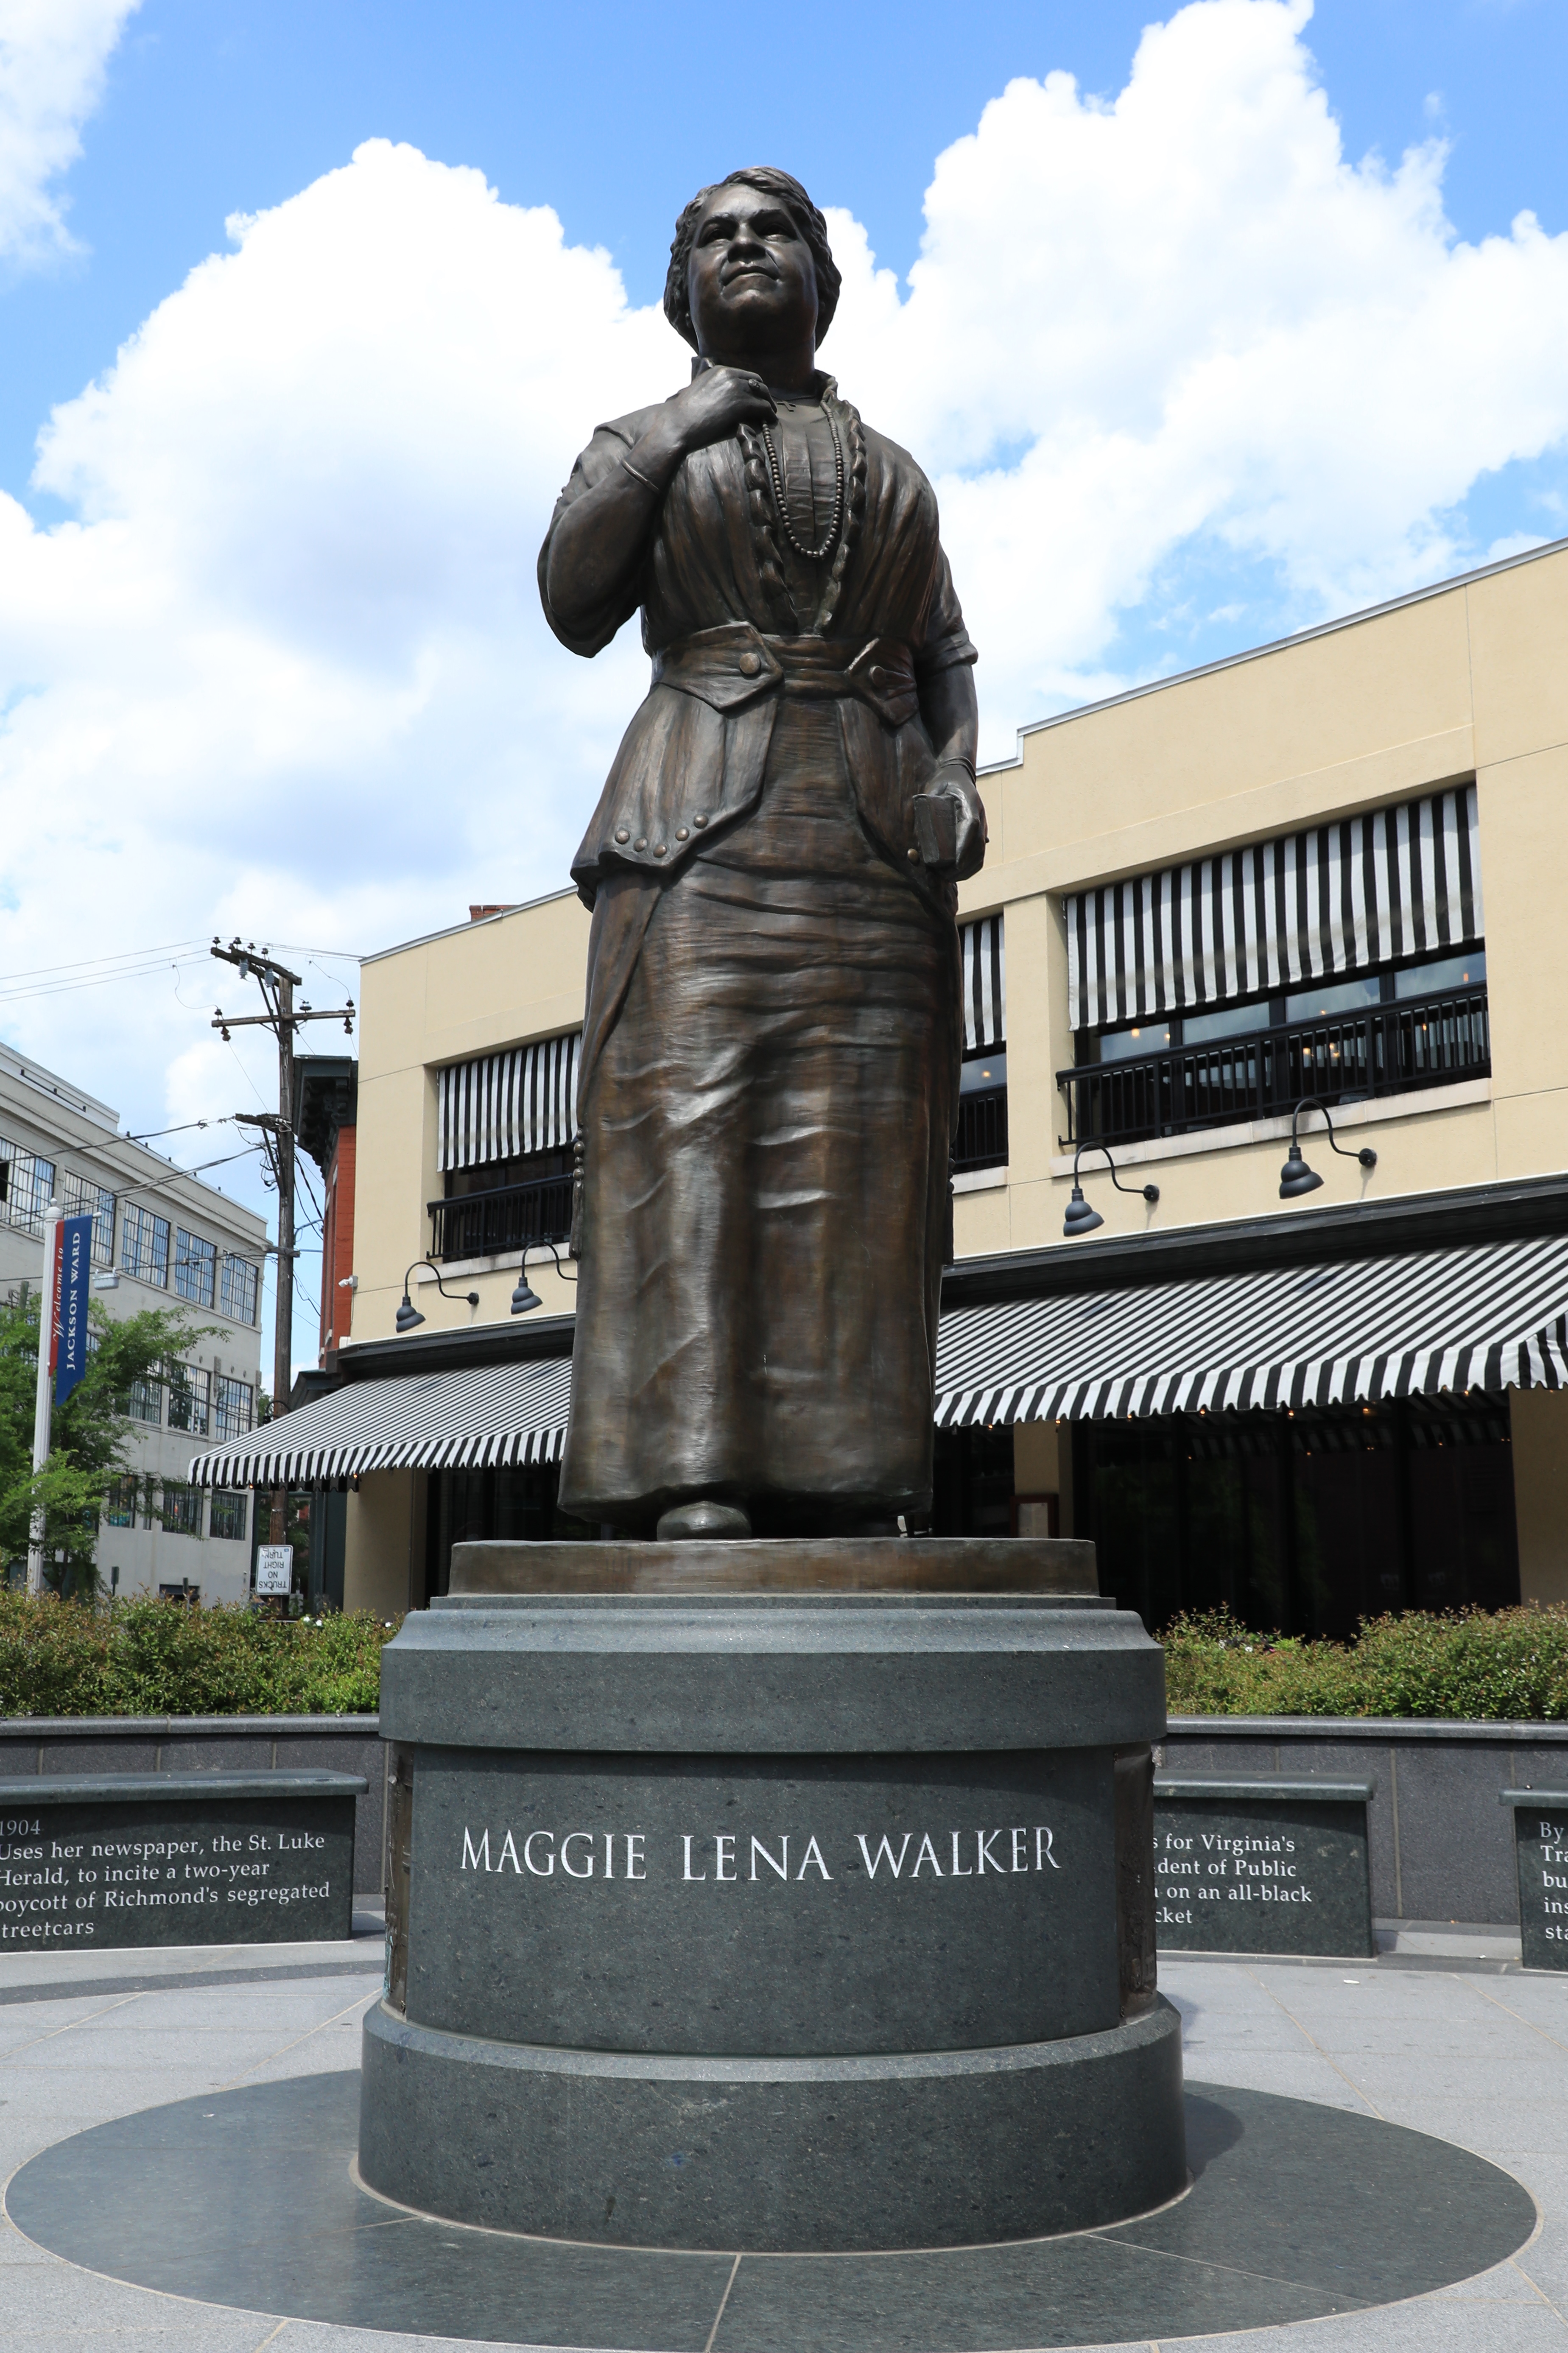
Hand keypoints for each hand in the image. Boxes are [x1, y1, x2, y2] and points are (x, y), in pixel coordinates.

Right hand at [636, 368, 776, 478]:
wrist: (678, 423)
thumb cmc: (684, 413)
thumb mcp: (699, 390)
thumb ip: (712, 388)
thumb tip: (719, 397)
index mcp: (720, 370)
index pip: (746, 375)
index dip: (755, 387)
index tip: (758, 396)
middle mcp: (729, 375)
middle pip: (757, 382)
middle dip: (765, 394)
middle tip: (769, 405)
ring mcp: (736, 388)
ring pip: (763, 394)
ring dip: (770, 404)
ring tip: (771, 414)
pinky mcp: (740, 404)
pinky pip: (763, 407)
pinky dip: (769, 414)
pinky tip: (770, 420)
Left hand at [934, 766, 987, 880]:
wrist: (958, 776)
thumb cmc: (943, 783)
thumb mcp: (933, 789)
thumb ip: (926, 808)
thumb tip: (918, 835)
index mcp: (969, 802)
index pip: (971, 826)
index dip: (964, 847)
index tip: (955, 863)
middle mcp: (979, 815)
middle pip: (977, 846)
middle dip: (963, 865)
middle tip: (945, 875)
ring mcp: (981, 825)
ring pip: (980, 853)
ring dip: (967, 870)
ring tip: (949, 877)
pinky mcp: (979, 833)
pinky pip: (978, 854)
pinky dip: (970, 867)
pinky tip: (959, 874)